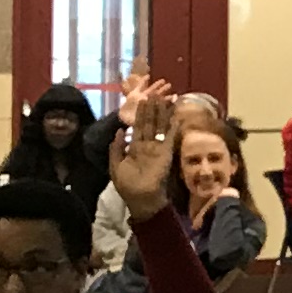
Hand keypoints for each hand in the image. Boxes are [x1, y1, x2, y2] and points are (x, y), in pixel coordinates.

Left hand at [108, 74, 177, 210]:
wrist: (141, 198)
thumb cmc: (127, 185)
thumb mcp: (115, 165)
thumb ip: (116, 148)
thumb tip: (119, 130)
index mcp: (134, 147)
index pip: (138, 127)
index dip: (140, 114)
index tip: (143, 100)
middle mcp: (148, 145)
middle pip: (150, 123)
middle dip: (152, 109)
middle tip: (155, 94)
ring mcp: (158, 148)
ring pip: (160, 127)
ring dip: (163, 113)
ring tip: (165, 98)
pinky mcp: (167, 152)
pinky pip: (170, 137)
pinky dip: (173, 126)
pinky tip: (176, 115)